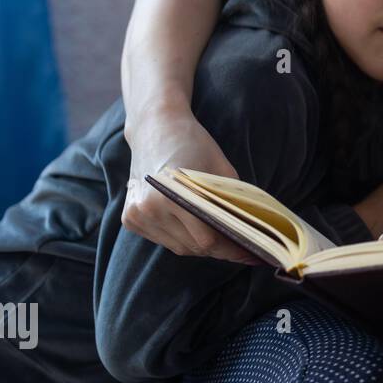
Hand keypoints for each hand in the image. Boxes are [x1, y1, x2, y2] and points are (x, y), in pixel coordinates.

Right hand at [121, 108, 258, 262]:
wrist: (157, 128)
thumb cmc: (196, 145)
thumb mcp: (223, 172)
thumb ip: (233, 204)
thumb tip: (252, 234)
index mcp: (172, 197)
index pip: (208, 240)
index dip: (232, 250)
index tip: (252, 255)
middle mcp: (148, 209)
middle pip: (193, 247)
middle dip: (220, 249)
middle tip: (241, 248)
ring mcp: (136, 215)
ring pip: (178, 247)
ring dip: (200, 246)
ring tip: (221, 238)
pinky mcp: (129, 218)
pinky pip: (163, 240)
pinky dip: (181, 238)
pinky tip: (194, 227)